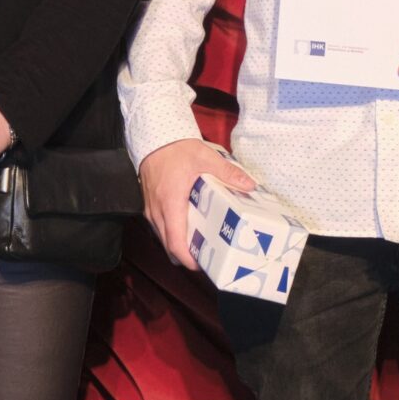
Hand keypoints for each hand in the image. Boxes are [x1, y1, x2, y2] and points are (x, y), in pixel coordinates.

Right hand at [137, 138, 255, 270]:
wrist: (153, 135)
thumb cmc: (176, 148)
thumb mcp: (205, 157)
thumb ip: (228, 172)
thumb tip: (249, 185)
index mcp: (170, 204)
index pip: (175, 243)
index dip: (188, 259)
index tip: (202, 264)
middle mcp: (156, 211)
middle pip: (169, 246)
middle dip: (186, 255)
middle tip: (207, 255)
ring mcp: (150, 209)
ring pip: (162, 238)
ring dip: (178, 244)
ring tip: (200, 242)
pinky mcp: (149, 204)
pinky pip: (159, 227)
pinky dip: (171, 232)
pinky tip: (187, 225)